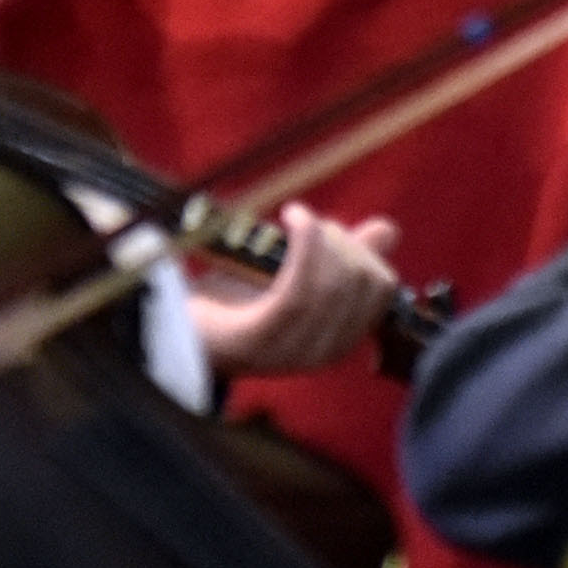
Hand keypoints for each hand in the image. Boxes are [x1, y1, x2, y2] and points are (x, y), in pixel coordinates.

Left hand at [189, 206, 404, 377]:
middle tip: (308, 226)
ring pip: (333, 284)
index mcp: (339, 338)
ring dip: (320, 237)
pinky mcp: (261, 339)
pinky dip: (304, 242)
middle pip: (361, 281)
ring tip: (294, 221)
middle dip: (342, 240)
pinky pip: (300, 289)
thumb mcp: (297, 272)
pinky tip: (291, 217)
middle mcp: (323, 351)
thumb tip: (387, 231)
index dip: (367, 251)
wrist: (180, 332)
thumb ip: (343, 255)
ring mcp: (292, 349)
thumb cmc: (237, 299)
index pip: (382, 289)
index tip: (333, 231)